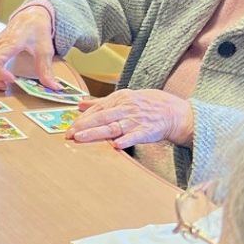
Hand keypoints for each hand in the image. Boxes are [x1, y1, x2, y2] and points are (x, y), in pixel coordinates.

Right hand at [0, 3, 64, 92]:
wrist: (30, 16)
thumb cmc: (37, 31)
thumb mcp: (45, 50)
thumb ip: (46, 70)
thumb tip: (54, 88)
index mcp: (11, 42)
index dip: (0, 73)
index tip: (12, 80)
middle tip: (6, 87)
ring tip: (3, 85)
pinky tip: (0, 80)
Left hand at [69, 89, 194, 148]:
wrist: (174, 112)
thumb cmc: (148, 105)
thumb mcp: (124, 98)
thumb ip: (101, 102)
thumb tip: (80, 104)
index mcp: (120, 99)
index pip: (97, 109)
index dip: (82, 118)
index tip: (69, 127)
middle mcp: (126, 108)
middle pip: (102, 117)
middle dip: (84, 126)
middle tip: (69, 134)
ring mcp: (136, 120)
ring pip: (113, 127)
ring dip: (96, 132)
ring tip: (82, 138)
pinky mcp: (147, 131)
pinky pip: (135, 136)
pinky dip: (126, 140)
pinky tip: (116, 145)